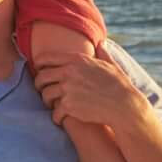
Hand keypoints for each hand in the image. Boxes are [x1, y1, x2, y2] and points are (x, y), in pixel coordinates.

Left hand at [33, 51, 151, 134]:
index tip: (39, 70)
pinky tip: (60, 118)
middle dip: (39, 84)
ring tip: (52, 105)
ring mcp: (68, 89)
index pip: (46, 58)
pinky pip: (54, 112)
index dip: (38, 64)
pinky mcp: (69, 106)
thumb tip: (101, 43)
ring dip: (47, 101)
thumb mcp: (111, 65)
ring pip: (45, 95)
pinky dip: (56, 117)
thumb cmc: (119, 85)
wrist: (123, 105)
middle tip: (42, 90)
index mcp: (76, 59)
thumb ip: (102, 53)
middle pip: (41, 77)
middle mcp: (69, 72)